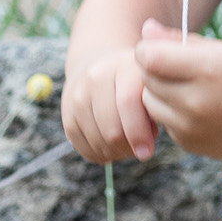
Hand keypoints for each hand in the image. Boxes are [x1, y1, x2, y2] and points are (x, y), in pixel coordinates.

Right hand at [62, 45, 156, 163]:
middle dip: (129, 148)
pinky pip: (83, 147)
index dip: (138, 133)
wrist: (97, 66)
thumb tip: (145, 146)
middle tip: (139, 149)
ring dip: (115, 152)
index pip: (128, 103)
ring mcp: (78, 95)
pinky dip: (100, 154)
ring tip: (126, 145)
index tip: (147, 152)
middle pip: (112, 130)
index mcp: (123, 67)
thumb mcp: (149, 86)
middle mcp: (96, 78)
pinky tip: (111, 147)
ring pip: (98, 142)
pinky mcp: (67, 114)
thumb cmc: (133, 83)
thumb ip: (154, 109)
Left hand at [134, 20, 221, 159]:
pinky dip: (171, 112)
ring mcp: (190, 128)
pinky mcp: (188, 144)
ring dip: (158, 91)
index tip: (159, 46)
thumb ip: (178, 39)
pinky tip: (195, 107)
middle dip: (154, 69)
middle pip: (146, 79)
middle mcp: (195, 102)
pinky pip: (163, 121)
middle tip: (175, 64)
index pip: (149, 57)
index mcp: (206, 70)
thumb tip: (146, 29)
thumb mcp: (220, 50)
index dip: (148, 48)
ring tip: (184, 85)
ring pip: (149, 103)